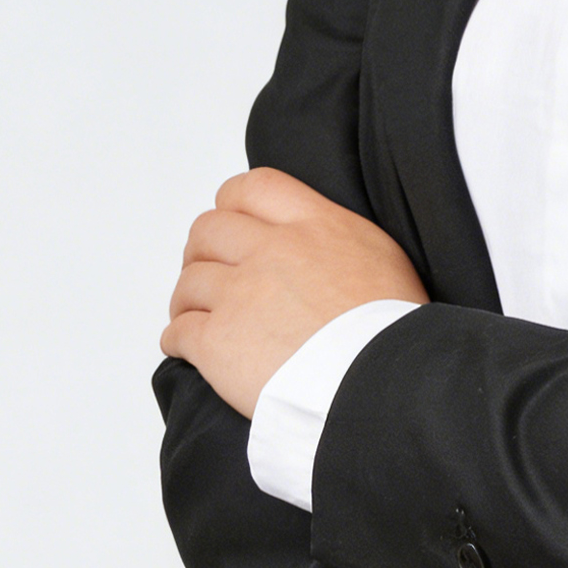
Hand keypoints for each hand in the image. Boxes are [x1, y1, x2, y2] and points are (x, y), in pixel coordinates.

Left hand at [161, 168, 428, 419]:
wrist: (379, 380)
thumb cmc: (391, 328)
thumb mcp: (380, 255)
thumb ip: (336, 236)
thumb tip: (319, 238)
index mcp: (314, 225)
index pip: (254, 187)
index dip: (232, 203)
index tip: (231, 220)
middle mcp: (271, 250)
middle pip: (208, 230)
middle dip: (202, 250)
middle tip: (209, 271)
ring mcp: (241, 295)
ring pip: (189, 282)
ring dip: (188, 298)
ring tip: (196, 314)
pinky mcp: (217, 343)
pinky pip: (178, 331)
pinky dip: (177, 338)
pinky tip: (185, 347)